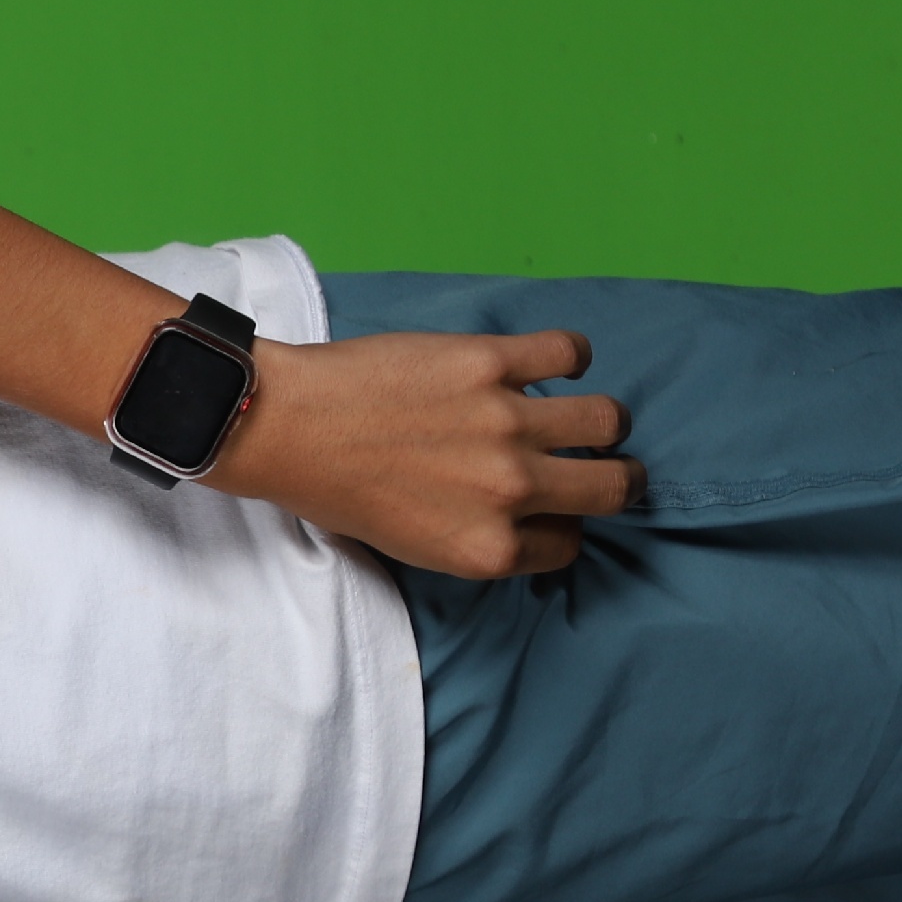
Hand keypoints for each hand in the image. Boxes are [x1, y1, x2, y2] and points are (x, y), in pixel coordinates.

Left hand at [204, 329, 640, 577]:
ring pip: (606, 418)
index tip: (547, 507)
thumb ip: (479, 539)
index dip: (560, 523)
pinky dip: (569, 354)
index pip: (569, 542)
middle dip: (616, 478)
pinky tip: (549, 361)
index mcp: (489, 548)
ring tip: (573, 411)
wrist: (285, 427)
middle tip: (601, 462)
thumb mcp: (412, 550)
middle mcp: (510, 492)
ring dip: (598, 418)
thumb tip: (530, 519)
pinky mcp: (491, 362)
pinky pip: (568, 351)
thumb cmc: (334, 492)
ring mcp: (506, 423)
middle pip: (613, 487)